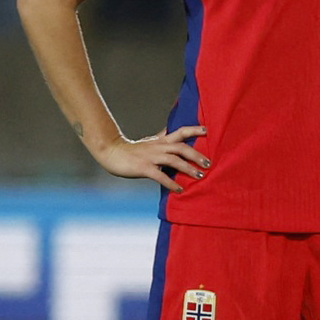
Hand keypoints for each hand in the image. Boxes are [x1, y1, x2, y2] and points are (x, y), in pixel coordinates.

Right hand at [93, 123, 209, 188]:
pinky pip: (160, 176)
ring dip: (188, 168)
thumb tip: (171, 131)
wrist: (111, 152)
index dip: (194, 130)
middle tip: (209, 163)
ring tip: (200, 176)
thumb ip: (162, 138)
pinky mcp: (143, 168)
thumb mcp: (149, 141)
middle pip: (181, 147)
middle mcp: (158, 147)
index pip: (180, 131)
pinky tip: (179, 189)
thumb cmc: (131, 149)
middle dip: (197, 155)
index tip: (207, 130)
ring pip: (174, 160)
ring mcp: (151, 157)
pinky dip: (171, 183)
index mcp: (161, 141)